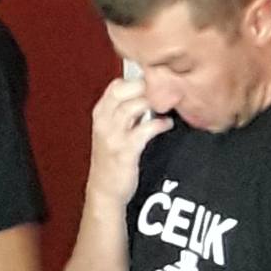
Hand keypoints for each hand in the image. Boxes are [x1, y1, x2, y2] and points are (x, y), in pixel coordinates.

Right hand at [87, 77, 172, 206]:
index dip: (138, 80)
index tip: (156, 82)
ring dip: (155, 103)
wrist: (105, 190)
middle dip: (148, 87)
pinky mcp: (125, 150)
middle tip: (167, 91)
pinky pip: (145, 129)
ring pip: (134, 105)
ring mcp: (113, 135)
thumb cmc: (111, 159)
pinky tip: (167, 124)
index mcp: (100, 113)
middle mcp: (104, 121)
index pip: (117, 85)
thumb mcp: (112, 130)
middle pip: (125, 90)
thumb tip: (150, 95)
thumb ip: (126, 112)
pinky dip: (159, 124)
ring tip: (169, 105)